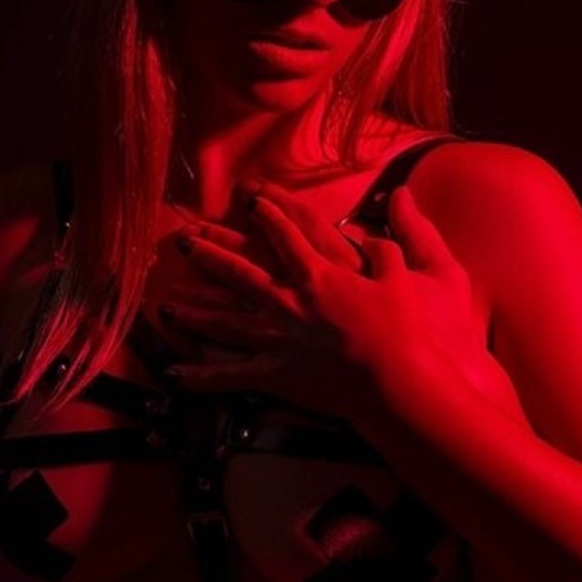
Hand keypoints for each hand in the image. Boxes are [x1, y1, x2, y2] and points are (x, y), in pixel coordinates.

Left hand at [160, 179, 499, 419]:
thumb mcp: (416, 274)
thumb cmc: (413, 331)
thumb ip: (396, 244)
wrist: (401, 382)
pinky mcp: (277, 377)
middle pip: (239, 272)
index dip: (269, 215)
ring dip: (193, 311)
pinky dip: (201, 375)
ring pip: (224, 321)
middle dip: (210, 253)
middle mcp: (291, 302)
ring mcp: (278, 340)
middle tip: (184, 240)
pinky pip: (231, 376)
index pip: (288, 236)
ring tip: (165, 305)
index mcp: (322, 274)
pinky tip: (174, 373)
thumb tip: (396, 209)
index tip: (250, 198)